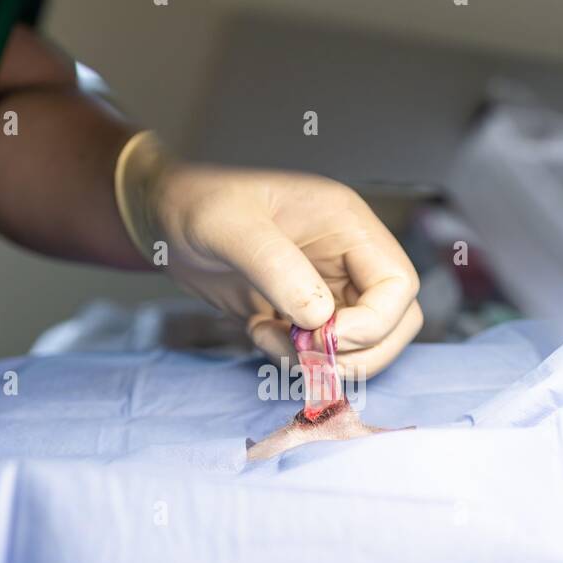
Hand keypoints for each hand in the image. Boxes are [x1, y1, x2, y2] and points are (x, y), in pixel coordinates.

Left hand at [116, 132, 421, 377]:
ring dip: (320, 359)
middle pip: (393, 323)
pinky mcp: (303, 313)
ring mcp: (329, 288)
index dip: (373, 324)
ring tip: (269, 335)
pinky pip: (323, 352)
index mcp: (347, 225)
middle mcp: (348, 258)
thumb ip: (276, 268)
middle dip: (356, 351)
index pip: (397, 285)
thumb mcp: (229, 226)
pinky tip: (259, 330)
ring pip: (362, 345)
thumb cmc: (195, 203)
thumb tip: (320, 319)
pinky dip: (294, 359)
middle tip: (303, 351)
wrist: (164, 217)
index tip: (322, 337)